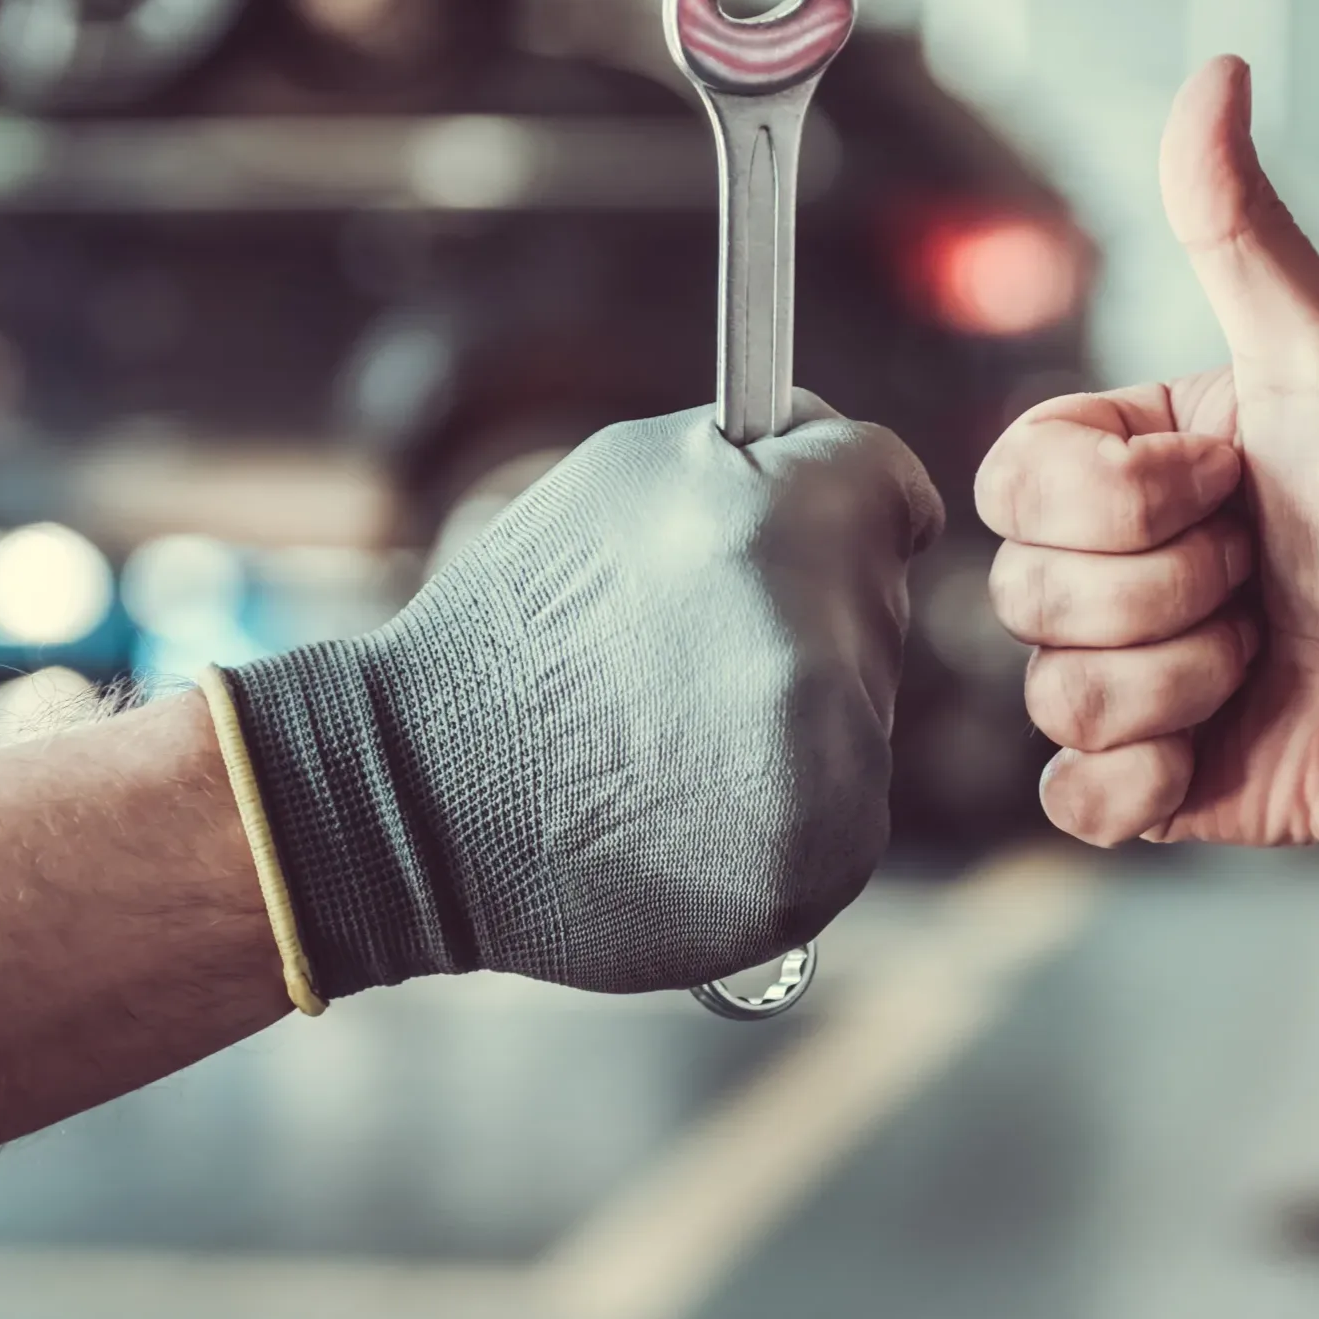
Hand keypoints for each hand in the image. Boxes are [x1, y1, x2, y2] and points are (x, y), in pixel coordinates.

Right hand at [224, 395, 942, 994]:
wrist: (423, 800)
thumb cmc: (522, 624)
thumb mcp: (624, 477)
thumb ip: (762, 454)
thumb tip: (862, 461)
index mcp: (779, 523)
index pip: (894, 485)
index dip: (845, 503)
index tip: (805, 532)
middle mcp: (818, 645)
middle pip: (880, 600)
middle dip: (807, 611)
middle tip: (685, 651)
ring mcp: (829, 769)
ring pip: (867, 709)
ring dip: (801, 712)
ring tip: (676, 730)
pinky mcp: (821, 863)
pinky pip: (847, 807)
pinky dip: (790, 806)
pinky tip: (692, 803)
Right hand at [976, 56, 1318, 846]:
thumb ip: (1240, 230)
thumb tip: (1214, 72)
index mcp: (1118, 468)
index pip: (1013, 482)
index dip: (1124, 499)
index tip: (1233, 481)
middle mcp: (1105, 571)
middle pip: (1024, 593)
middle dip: (1173, 591)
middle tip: (1264, 573)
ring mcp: (1122, 680)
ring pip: (1055, 696)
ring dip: (1188, 678)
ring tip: (1267, 651)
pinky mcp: (1149, 783)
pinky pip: (1072, 799)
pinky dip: (1150, 780)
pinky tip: (1222, 743)